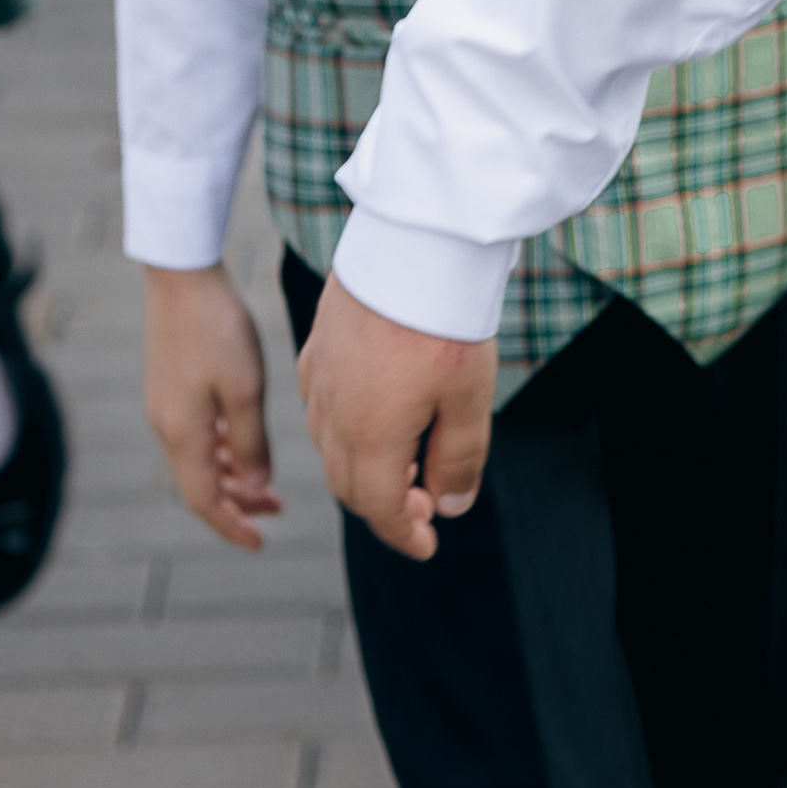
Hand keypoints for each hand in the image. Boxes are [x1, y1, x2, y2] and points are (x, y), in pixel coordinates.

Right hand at [143, 264, 283, 550]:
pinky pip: (197, 436)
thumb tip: (257, 485)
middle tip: (275, 511)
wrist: (182, 277)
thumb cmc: (217, 329)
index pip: (204, 501)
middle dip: (237, 504)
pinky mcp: (171, 387)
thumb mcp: (245, 388)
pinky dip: (223, 450)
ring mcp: (166, 407)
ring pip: (200, 460)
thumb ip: (251, 441)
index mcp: (183, 435)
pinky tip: (246, 443)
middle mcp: (168, 428)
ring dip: (232, 476)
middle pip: (201, 485)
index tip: (260, 542)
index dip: (231, 526)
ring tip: (269, 484)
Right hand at [296, 273, 495, 559]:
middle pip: (350, 485)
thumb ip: (459, 459)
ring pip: (331, 449)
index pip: (379, 508)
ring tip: (409, 459)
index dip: (405, 534)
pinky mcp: (317, 347)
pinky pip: (320, 408)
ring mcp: (318, 379)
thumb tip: (449, 507)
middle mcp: (332, 415)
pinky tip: (377, 416)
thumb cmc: (444, 320)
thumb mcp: (469, 398)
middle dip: (385, 505)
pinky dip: (345, 430)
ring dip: (365, 468)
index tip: (428, 545)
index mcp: (369, 436)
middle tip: (426, 501)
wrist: (414, 242)